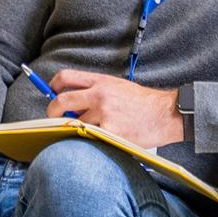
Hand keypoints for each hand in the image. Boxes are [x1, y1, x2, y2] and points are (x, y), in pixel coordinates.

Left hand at [48, 69, 183, 148]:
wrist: (166, 113)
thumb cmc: (143, 102)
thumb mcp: (117, 86)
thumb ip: (95, 91)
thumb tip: (71, 102)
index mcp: (100, 81)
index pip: (65, 77)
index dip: (52, 85)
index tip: (51, 92)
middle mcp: (99, 95)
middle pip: (61, 101)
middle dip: (52, 111)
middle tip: (54, 117)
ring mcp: (104, 114)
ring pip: (76, 124)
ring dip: (79, 129)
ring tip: (93, 130)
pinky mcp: (110, 131)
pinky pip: (90, 137)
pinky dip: (93, 139)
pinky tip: (103, 138)